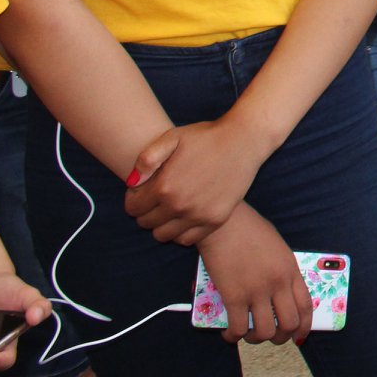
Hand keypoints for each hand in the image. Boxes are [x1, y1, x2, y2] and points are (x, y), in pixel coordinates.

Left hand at [126, 118, 265, 245]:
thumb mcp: (172, 137)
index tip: (143, 190)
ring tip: (171, 208)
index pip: (132, 208)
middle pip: (146, 223)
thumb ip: (146, 159)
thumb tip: (131, 183)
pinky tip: (186, 215)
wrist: (244, 141)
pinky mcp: (216, 219)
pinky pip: (187, 239)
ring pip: (163, 235)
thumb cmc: (206, 136)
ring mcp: (199, 215)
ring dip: (162, 224)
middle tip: (157, 198)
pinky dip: (181, 232)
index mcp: (164, 186)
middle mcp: (180, 205)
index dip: (134, 198)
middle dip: (146, 211)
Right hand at [195, 204, 311, 345]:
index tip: (299, 336)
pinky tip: (228, 334)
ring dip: (257, 339)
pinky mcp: (233, 296)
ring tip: (249, 334)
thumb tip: (280, 293)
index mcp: (291, 270)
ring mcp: (256, 291)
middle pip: (289, 323)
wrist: (224, 223)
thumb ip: (282, 270)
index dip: (304, 326)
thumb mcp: (278, 248)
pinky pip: (237, 328)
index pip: (306, 306)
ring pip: (265, 331)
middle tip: (272, 337)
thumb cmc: (249, 230)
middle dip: (282, 337)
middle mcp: (278, 283)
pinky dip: (233, 336)